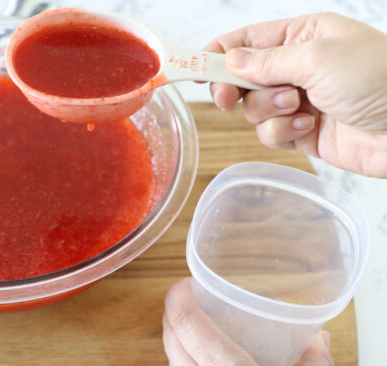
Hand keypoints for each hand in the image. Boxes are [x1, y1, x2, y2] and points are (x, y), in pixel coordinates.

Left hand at [163, 278, 334, 365]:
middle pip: (170, 335)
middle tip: (189, 298)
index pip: (184, 321)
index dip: (177, 296)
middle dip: (174, 311)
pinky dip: (184, 361)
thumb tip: (320, 340)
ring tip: (196, 326)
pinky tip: (204, 363)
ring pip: (171, 358)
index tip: (185, 284)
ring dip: (177, 336)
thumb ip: (316, 364)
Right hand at [205, 12, 386, 177]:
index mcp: (301, 36)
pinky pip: (269, 133)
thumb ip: (266, 61)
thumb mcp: (317, 57)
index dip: (215, 54)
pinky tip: (306, 127)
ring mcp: (297, 101)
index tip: (191, 70)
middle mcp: (296, 67)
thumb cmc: (378, 78)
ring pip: (253, 109)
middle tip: (229, 99)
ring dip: (268, 110)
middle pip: (240, 78)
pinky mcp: (300, 132)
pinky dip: (281, 132)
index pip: (245, 41)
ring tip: (298, 107)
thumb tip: (228, 61)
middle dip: (235, 89)